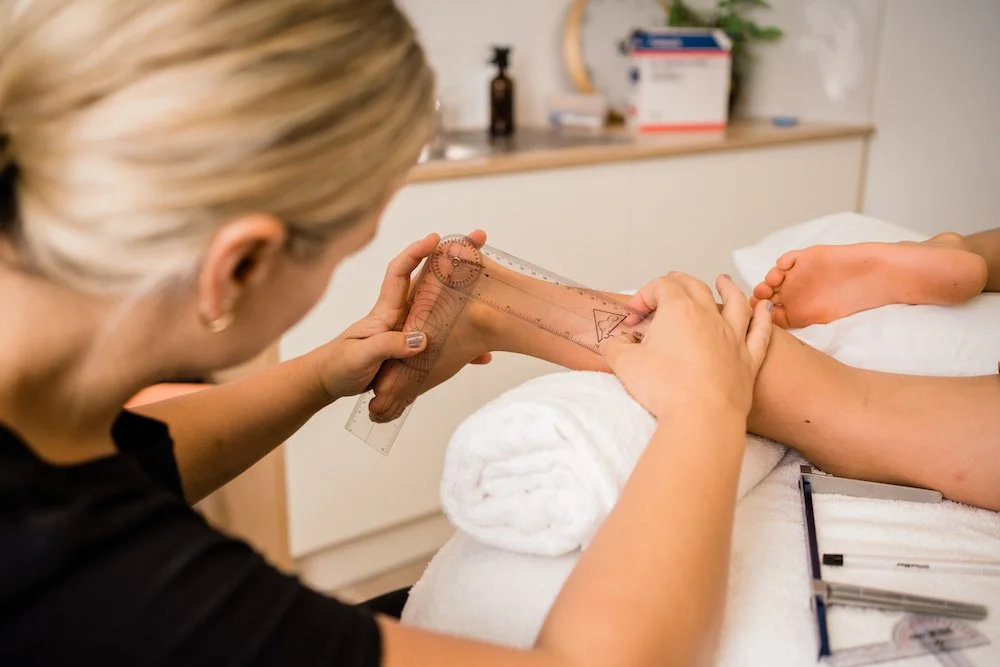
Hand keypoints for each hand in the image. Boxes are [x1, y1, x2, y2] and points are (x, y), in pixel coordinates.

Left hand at [312, 232, 491, 401]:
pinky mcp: (413, 347)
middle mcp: (401, 314)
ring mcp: (408, 329)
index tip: (434, 239)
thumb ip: (388, 345)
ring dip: (465, 296)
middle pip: (429, 280)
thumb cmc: (339, 364)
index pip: (399, 272)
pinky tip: (481, 354)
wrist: (331, 380)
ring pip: (442, 306)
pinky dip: (462, 345)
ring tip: (492, 286)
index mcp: (386, 311)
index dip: (415, 252)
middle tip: (477, 242)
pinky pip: (443, 340)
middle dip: (452, 258)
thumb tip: (422, 339)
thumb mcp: (361, 356)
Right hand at [600, 273, 771, 418]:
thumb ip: (615, 348)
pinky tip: (764, 308)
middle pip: (695, 286)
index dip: (642, 297)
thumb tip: (612, 343)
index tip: (632, 319)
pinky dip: (762, 316)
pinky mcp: (748, 359)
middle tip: (669, 285)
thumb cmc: (665, 388)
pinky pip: (760, 331)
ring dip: (728, 288)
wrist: (702, 416)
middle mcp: (708, 316)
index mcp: (678, 310)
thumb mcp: (625, 364)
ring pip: (735, 301)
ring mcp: (732, 336)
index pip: (660, 287)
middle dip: (678, 282)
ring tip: (723, 281)